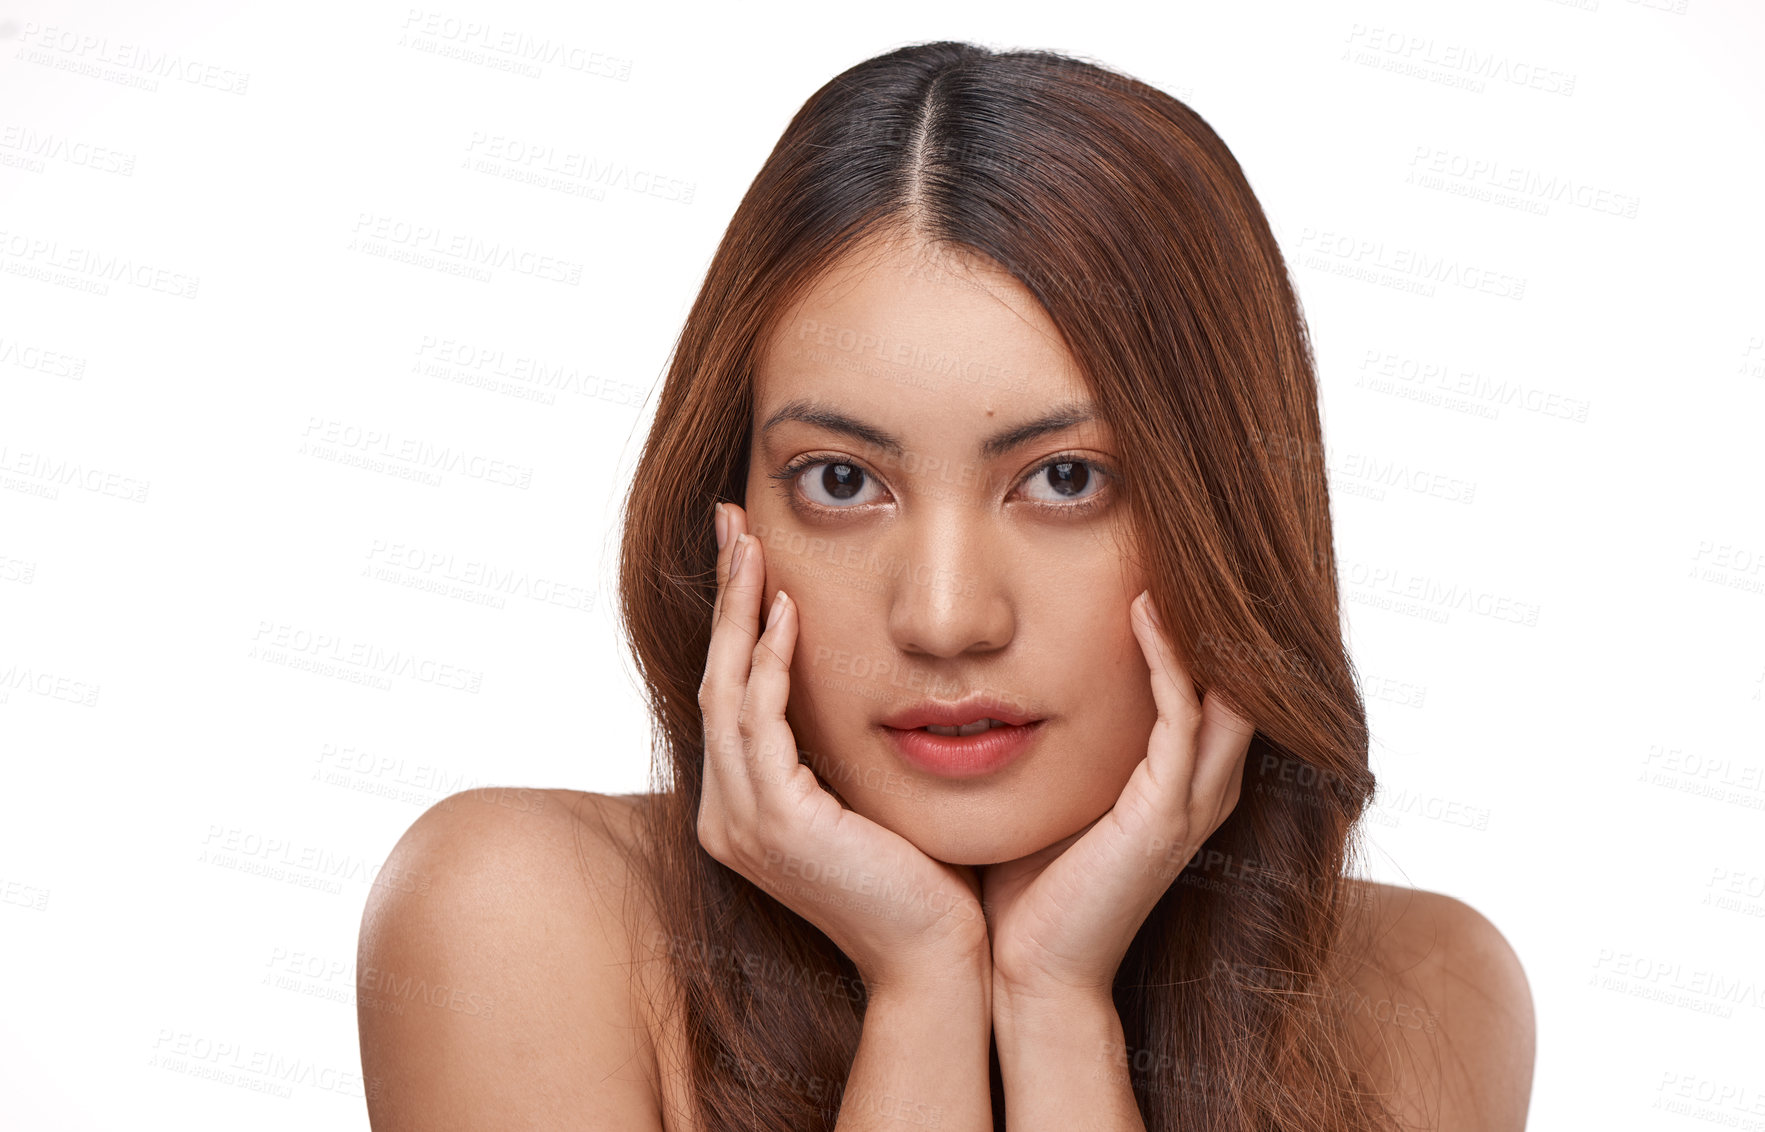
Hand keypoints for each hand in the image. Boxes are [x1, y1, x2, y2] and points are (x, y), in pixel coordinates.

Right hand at [696, 502, 990, 992]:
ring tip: (752, 544)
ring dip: (740, 610)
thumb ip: (845, 743)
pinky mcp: (777, 822)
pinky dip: (769, 661)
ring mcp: (744, 821)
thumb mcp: (872, 793)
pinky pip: (761, 721)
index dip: (735, 618)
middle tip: (732, 521)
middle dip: (725, 595)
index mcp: (746, 808)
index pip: (731, 693)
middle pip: (714, 678)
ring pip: (727, 689)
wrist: (942, 958)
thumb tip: (860, 675)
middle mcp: (728, 814)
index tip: (749, 553)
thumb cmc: (925, 879)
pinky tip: (787, 612)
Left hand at [979, 590, 1254, 1001]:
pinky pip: (1182, 717)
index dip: (1201, 621)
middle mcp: (1201, 787)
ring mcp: (1189, 802)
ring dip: (1198, 621)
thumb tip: (1001, 677)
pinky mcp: (1164, 814)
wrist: (1027, 972)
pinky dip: (1167, 660)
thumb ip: (1053, 739)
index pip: (1214, 681)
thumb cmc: (1028, 886)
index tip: (1164, 555)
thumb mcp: (1050, 790)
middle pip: (1240, 676)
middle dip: (1220, 610)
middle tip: (1190, 538)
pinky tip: (1142, 612)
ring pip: (1224, 686)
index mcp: (1179, 782)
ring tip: (1169, 556)